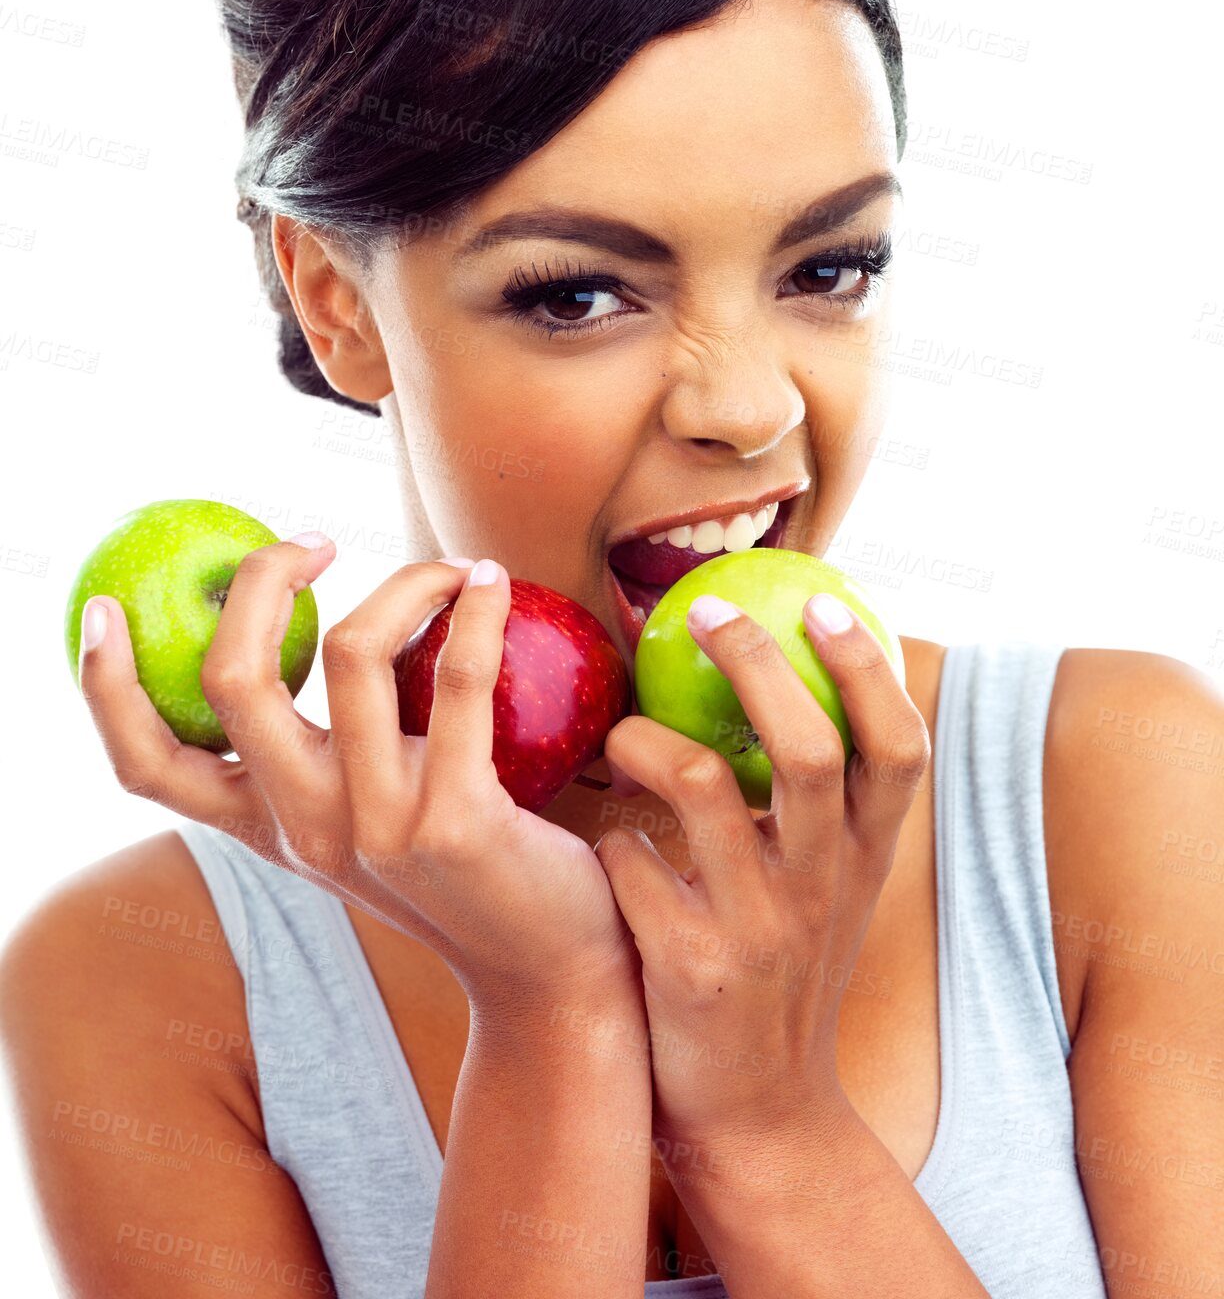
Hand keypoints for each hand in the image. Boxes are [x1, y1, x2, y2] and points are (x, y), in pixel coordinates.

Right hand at [77, 543, 641, 1015]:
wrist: (546, 969)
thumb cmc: (465, 873)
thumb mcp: (368, 823)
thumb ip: (330, 759)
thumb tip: (326, 634)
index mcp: (269, 826)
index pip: (149, 765)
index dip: (106, 686)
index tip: (104, 607)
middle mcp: (306, 828)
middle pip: (234, 679)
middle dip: (259, 582)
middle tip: (314, 543)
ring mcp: (376, 827)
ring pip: (351, 653)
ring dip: (407, 582)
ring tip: (454, 567)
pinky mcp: (457, 821)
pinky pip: (459, 678)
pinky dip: (480, 612)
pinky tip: (495, 584)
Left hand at [593, 590, 929, 1175]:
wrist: (759, 1116)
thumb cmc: (780, 968)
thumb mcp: (823, 887)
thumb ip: (815, 801)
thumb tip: (782, 672)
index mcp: (865, 859)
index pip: (900, 747)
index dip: (868, 668)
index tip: (822, 601)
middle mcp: (824, 888)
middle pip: (811, 748)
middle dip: (757, 662)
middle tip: (705, 611)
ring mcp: (761, 931)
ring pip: (706, 789)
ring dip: (649, 739)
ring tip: (622, 733)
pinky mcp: (692, 970)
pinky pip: (632, 863)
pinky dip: (611, 841)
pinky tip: (606, 849)